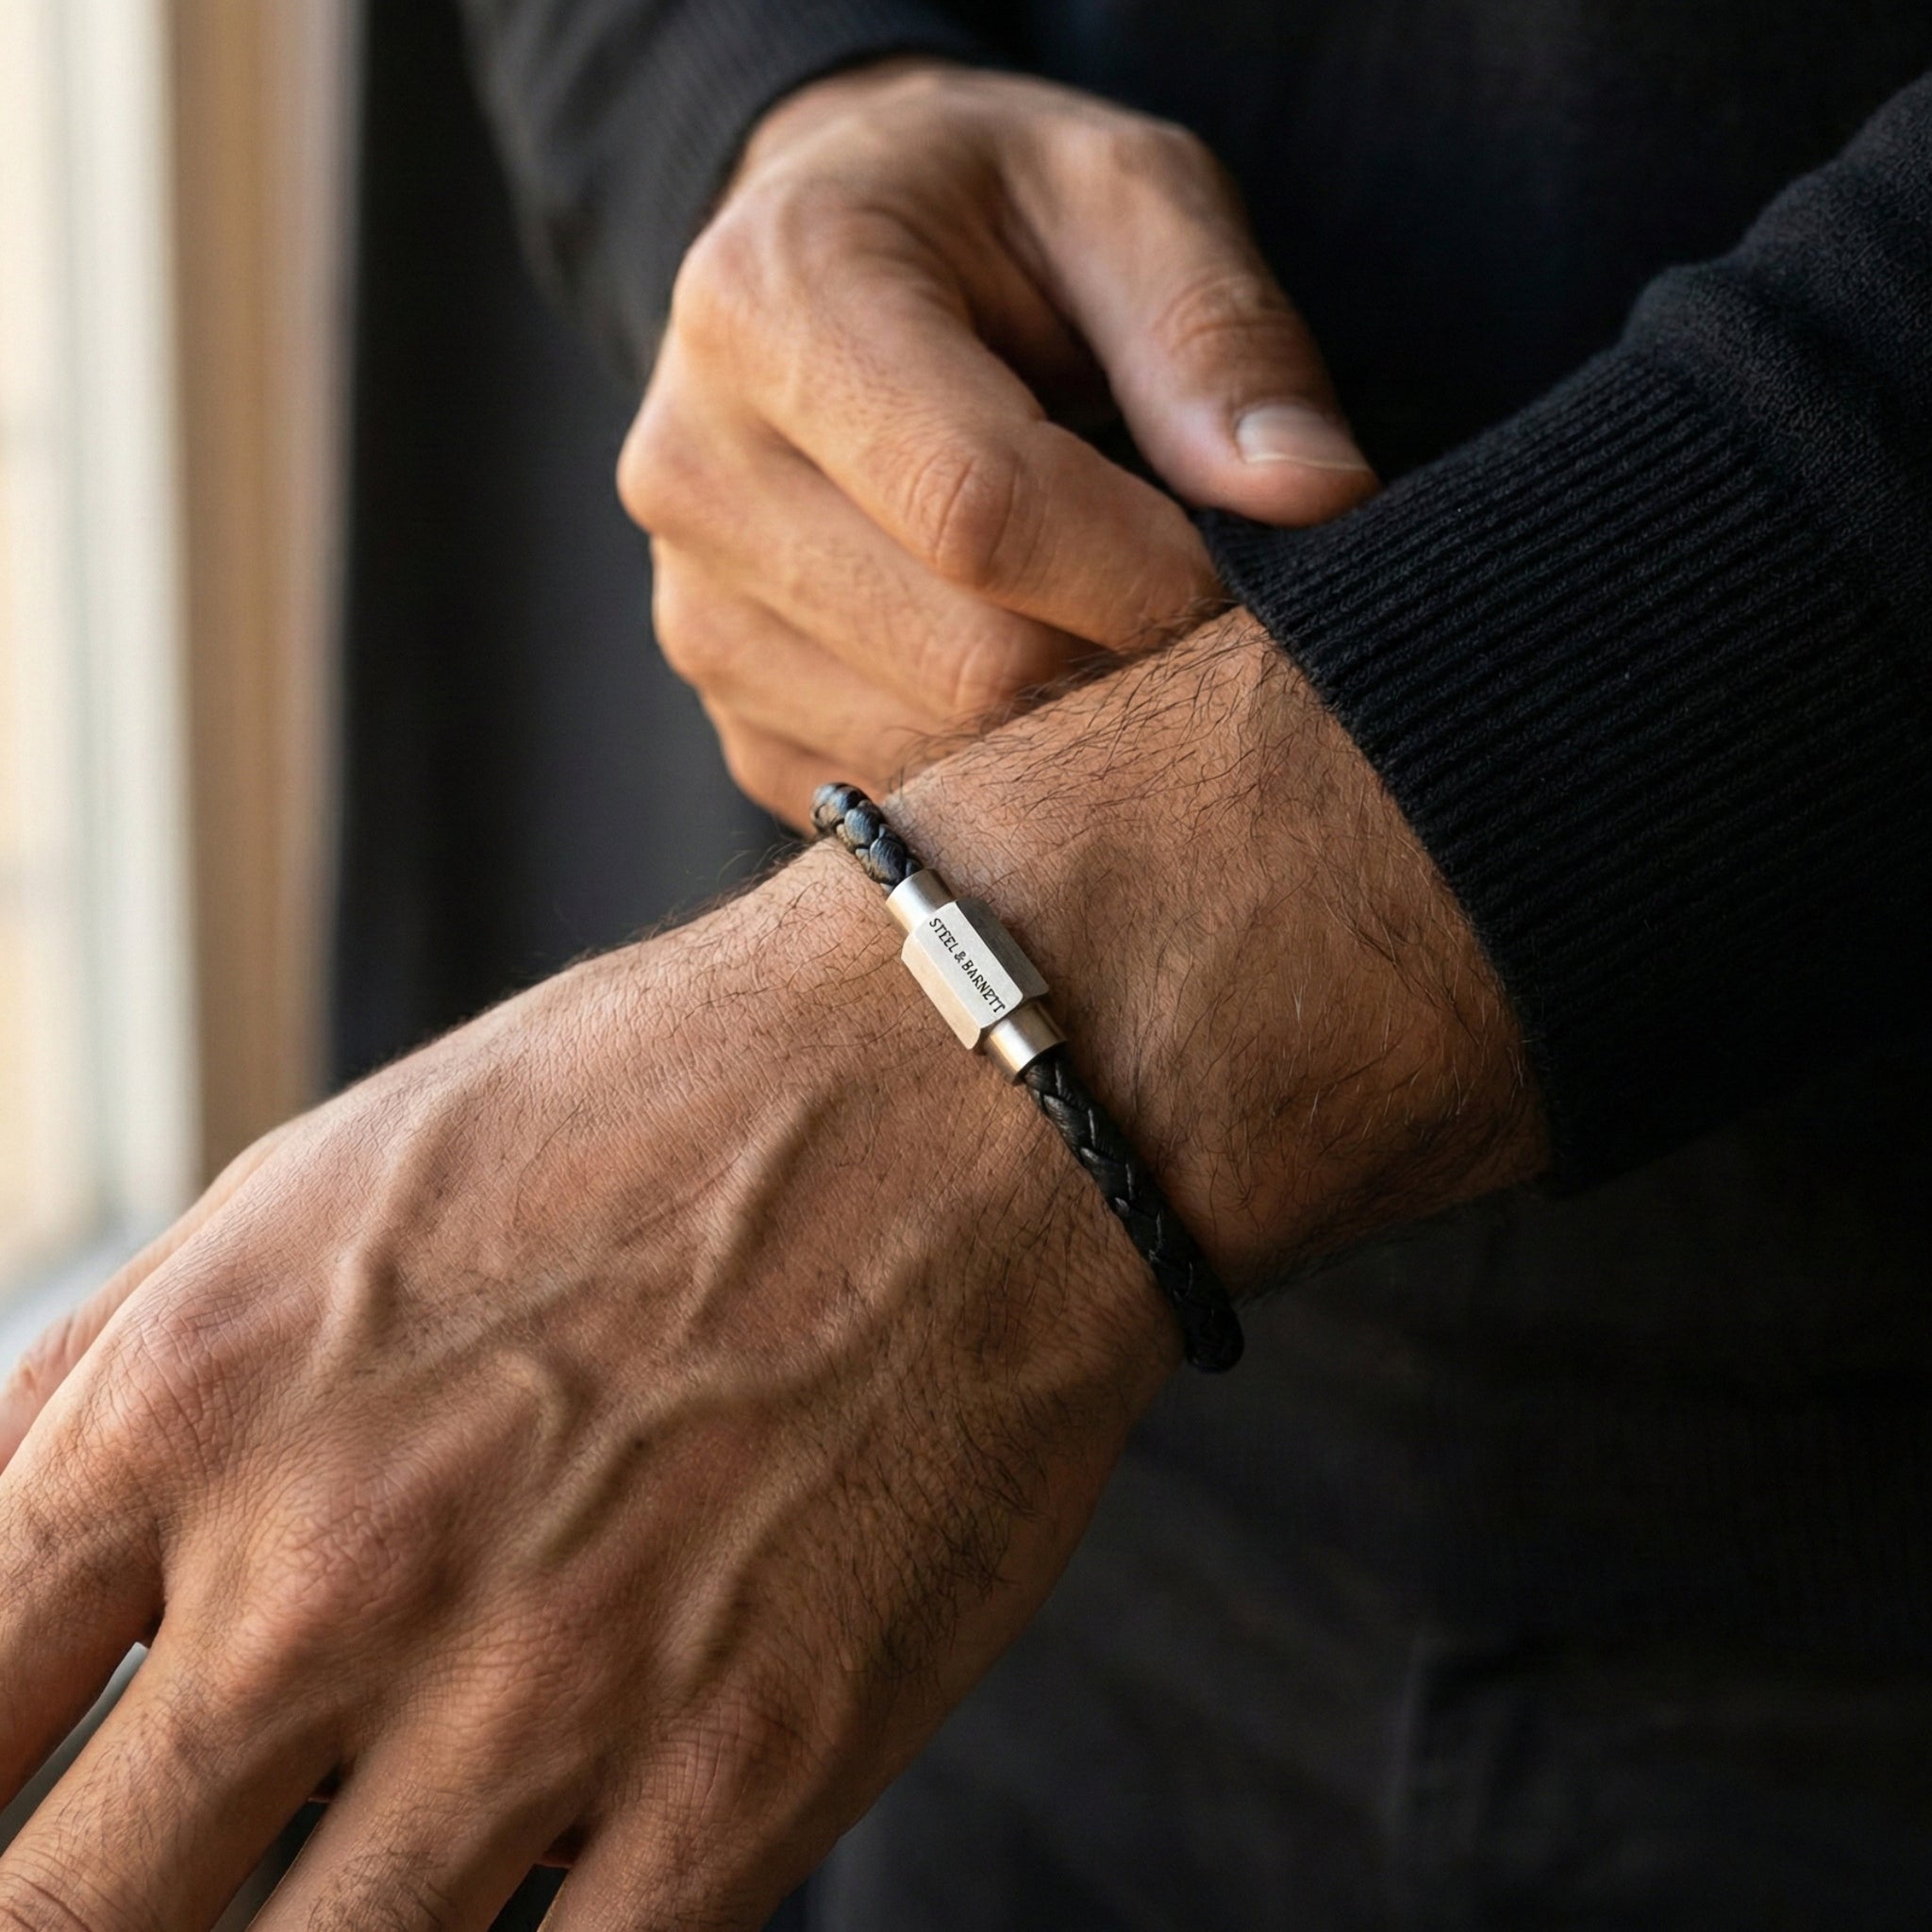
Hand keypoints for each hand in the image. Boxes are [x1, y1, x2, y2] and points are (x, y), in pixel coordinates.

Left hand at [0, 618, 1534, 1928]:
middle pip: (66, 1912)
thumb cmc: (653, 1107)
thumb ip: (110, 1382)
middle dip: (92, 1901)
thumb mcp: (323, 1181)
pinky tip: (520, 1885)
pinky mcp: (737, 1784)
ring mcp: (540, 1699)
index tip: (37, 1798)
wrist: (964, 1097)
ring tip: (360, 1852)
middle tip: (176, 1853)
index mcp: (192, 1402)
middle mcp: (332, 1572)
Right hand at [618, 62, 1377, 823]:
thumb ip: (1217, 337)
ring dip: (1073, 724)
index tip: (1248, 576)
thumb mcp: (1121, 197)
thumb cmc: (989, 220)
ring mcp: (697, 616)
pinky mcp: (736, 721)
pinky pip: (904, 805)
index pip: (976, 509)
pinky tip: (1039, 674)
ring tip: (1112, 622)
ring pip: (940, 758)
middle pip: (966, 663)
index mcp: (771, 302)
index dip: (1145, 573)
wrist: (826, 270)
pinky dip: (1004, 772)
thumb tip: (1317, 501)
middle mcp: (693, 472)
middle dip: (1124, 659)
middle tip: (1202, 609)